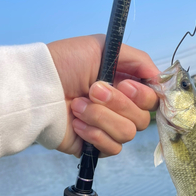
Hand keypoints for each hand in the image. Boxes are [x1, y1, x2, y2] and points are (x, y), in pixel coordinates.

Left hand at [47, 35, 158, 156]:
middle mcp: (119, 109)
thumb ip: (138, 59)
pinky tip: (76, 123)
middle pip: (142, 118)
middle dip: (117, 104)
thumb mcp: (102, 47)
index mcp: (124, 86)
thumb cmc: (63, 63)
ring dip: (100, 117)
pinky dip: (94, 134)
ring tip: (77, 105)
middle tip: (92, 90)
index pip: (153, 100)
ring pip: (128, 133)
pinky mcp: (95, 147)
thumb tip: (159, 77)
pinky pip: (113, 148)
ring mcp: (107, 128)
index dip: (143, 96)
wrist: (36, 88)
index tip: (125, 85)